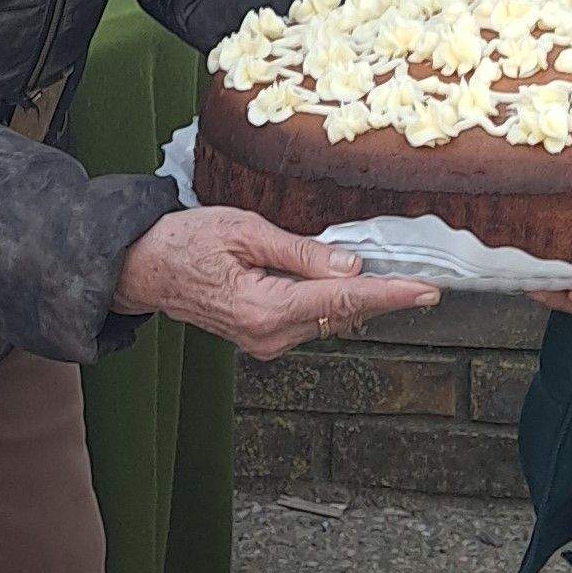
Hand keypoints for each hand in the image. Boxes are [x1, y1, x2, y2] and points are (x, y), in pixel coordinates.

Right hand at [117, 206, 438, 359]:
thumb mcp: (244, 230)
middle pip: (342, 313)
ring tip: (383, 274)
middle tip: (420, 278)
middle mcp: (268, 335)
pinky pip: (310, 319)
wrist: (144, 269)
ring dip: (356, 296)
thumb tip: (349, 267)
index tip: (427, 291)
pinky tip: (339, 281)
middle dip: (381, 294)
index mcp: (264, 308)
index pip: (341, 300)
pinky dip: (330, 301)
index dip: (390, 294)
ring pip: (329, 318)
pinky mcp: (263, 338)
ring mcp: (265, 342)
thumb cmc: (185, 242)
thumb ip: (299, 252)